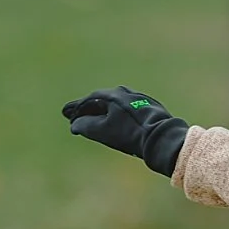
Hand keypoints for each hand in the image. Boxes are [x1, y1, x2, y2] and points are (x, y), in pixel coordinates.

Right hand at [63, 85, 187, 177]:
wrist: (161, 136)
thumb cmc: (131, 133)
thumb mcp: (104, 131)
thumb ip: (87, 126)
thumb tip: (75, 125)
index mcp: (111, 95)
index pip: (88, 101)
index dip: (76, 110)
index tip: (66, 115)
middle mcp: (123, 92)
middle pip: (101, 100)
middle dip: (88, 109)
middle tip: (76, 115)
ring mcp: (138, 98)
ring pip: (115, 104)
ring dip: (103, 110)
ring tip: (95, 117)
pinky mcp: (150, 106)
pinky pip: (128, 108)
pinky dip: (118, 113)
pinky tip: (117, 119)